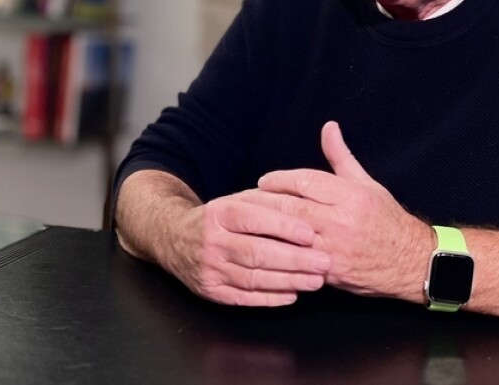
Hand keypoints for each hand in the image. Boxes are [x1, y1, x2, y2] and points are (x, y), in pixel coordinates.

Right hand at [164, 190, 331, 306]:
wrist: (174, 239)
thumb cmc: (218, 219)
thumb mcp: (236, 201)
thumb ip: (266, 200)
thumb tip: (304, 201)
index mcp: (219, 213)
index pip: (254, 219)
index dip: (284, 227)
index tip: (311, 233)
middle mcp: (212, 241)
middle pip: (256, 252)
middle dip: (294, 259)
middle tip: (324, 262)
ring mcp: (210, 268)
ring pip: (252, 278)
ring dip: (287, 281)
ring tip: (315, 281)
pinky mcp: (210, 291)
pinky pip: (243, 297)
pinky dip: (269, 298)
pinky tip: (291, 295)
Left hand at [256, 121, 433, 301]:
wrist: (410, 261)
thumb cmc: (386, 220)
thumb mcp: (366, 184)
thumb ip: (341, 157)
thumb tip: (328, 127)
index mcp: (350, 195)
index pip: (305, 180)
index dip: (279, 180)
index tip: (264, 182)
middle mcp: (341, 219)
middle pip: (292, 207)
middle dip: (264, 203)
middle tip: (246, 200)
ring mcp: (334, 248)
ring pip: (290, 235)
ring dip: (266, 228)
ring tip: (248, 223)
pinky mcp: (329, 271)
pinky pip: (297, 260)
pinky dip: (278, 253)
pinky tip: (264, 248)